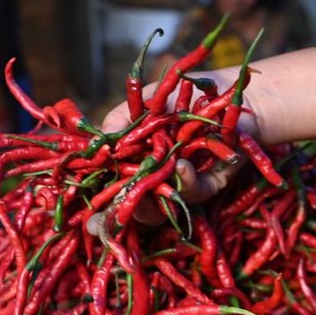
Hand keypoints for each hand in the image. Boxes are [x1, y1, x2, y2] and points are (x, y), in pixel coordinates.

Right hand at [100, 73, 259, 205]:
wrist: (225, 90)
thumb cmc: (183, 94)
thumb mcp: (146, 102)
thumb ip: (119, 120)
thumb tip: (98, 141)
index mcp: (136, 162)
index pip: (116, 191)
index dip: (104, 210)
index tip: (90, 223)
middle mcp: (157, 178)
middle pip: (138, 209)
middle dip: (129, 211)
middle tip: (124, 204)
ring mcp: (181, 183)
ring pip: (164, 207)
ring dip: (156, 196)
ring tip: (154, 174)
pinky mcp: (209, 184)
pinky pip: (193, 193)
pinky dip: (185, 181)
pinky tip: (181, 165)